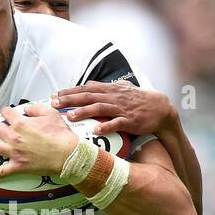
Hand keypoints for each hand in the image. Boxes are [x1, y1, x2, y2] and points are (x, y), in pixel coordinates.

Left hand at [0, 102, 77, 179]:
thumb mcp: (50, 114)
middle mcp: (15, 137)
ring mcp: (15, 152)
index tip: (6, 112)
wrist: (68, 154)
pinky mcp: (19, 166)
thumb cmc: (61, 136)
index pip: (7, 113)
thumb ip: (36, 108)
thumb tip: (27, 109)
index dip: (6, 111)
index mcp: (21, 123)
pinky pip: (2, 171)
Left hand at [52, 80, 174, 137]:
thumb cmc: (138, 100)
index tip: (54, 95)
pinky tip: (96, 130)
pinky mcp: (130, 121)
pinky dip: (107, 126)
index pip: (85, 89)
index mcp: (110, 90)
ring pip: (100, 108)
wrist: (160, 108)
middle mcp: (113, 98)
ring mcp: (122, 109)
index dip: (69, 92)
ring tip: (69, 116)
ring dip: (84, 112)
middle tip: (54, 103)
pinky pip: (117, 123)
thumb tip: (88, 83)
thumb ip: (104, 87)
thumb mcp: (121, 89)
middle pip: (88, 97)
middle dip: (70, 100)